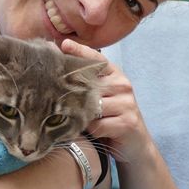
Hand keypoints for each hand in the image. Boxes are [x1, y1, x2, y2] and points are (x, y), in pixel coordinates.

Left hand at [60, 38, 151, 165]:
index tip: (64, 45)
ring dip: (81, 116)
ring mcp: (126, 103)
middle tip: (53, 96)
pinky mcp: (127, 122)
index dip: (80, 51)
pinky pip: (97, 125)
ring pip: (91, 106)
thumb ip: (86, 84)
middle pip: (89, 83)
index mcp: (115, 75)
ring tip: (79, 121)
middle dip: (71, 91)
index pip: (97, 59)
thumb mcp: (100, 96)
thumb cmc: (111, 118)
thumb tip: (59, 65)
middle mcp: (122, 85)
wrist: (134, 144)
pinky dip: (91, 130)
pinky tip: (93, 133)